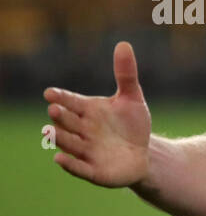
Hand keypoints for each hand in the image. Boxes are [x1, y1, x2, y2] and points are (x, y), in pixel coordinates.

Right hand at [43, 41, 152, 187]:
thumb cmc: (132, 125)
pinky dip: (69, 164)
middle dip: (61, 117)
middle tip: (55, 109)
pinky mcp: (93, 171)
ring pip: (68, 143)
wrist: (144, 153)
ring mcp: (86, 150)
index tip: (51, 93)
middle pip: (67, 122)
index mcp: (87, 111)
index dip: (61, 98)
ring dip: (60, 138)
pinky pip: (78, 168)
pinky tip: (60, 159)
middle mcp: (82, 130)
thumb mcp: (132, 99)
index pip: (70, 102)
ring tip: (50, 130)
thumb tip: (124, 44)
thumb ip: (125, 74)